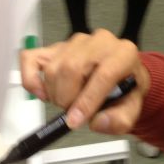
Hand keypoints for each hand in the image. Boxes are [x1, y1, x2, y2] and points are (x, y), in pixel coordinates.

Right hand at [19, 29, 149, 134]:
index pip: (103, 74)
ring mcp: (76, 42)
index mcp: (123, 54)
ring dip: (55, 93)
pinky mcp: (57, 47)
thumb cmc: (125, 88)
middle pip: (72, 68)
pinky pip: (32, 58)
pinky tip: (43, 93)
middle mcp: (100, 42)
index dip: (86, 101)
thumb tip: (98, 121)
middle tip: (73, 112)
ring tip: (68, 100)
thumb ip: (120, 119)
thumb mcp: (131, 108)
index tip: (75, 120)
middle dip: (68, 98)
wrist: (120, 74)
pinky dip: (31, 79)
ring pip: (53, 67)